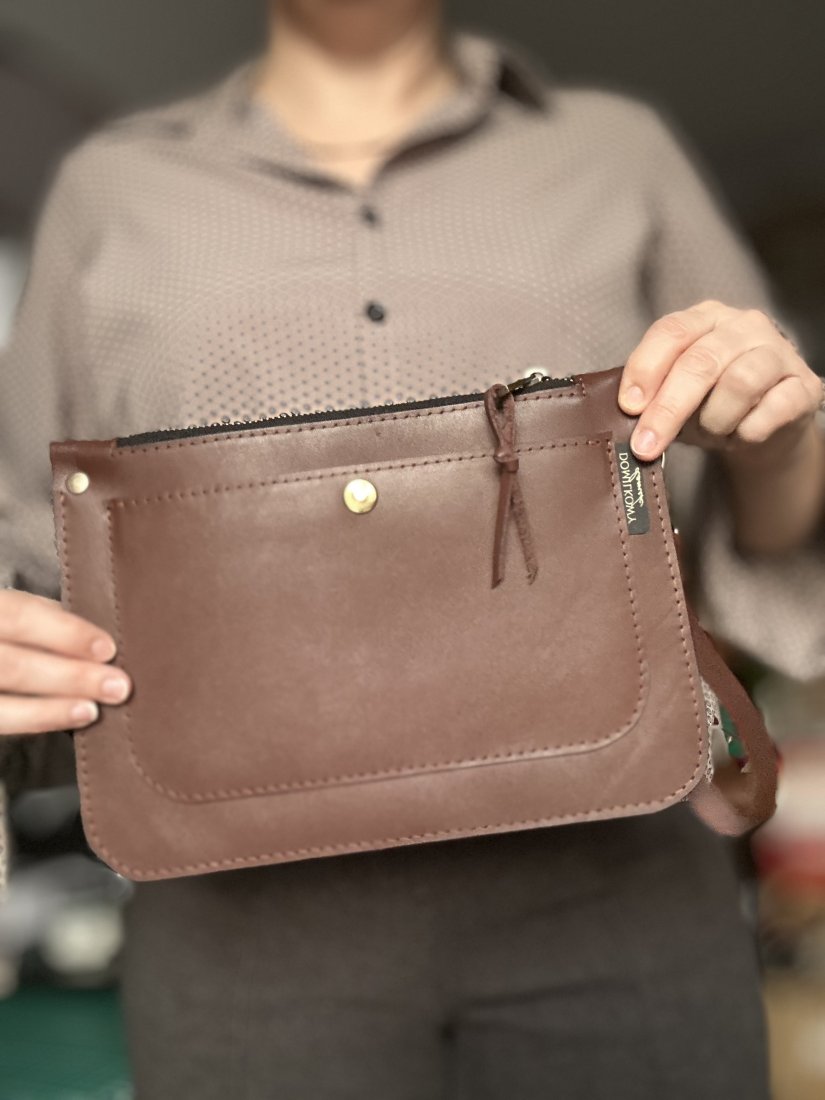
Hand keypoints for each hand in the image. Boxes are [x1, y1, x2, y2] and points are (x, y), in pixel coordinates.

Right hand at [0, 589, 131, 734]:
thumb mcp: (2, 604)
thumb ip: (36, 614)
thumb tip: (87, 632)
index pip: (19, 615)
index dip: (65, 632)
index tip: (107, 648)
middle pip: (12, 665)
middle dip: (70, 676)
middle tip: (117, 686)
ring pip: (0, 704)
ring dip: (51, 709)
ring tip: (91, 711)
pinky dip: (32, 721)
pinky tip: (62, 722)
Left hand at [618, 300, 822, 462]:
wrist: (762, 429)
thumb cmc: (710, 405)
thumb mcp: (675, 396)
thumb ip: (653, 397)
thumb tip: (628, 415)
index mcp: (705, 318)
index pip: (670, 332)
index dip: (645, 369)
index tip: (629, 406)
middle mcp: (744, 326)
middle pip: (701, 361)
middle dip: (668, 409)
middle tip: (647, 445)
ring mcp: (779, 352)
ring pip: (739, 382)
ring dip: (715, 420)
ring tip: (710, 435)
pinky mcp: (805, 385)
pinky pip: (773, 409)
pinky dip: (749, 431)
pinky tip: (741, 436)